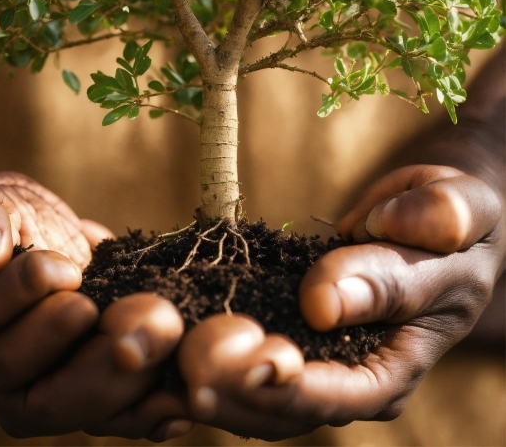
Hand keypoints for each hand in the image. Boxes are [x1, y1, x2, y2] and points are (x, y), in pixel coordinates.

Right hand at [0, 177, 192, 439]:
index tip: (66, 269)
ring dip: (133, 384)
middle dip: (94, 360)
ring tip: (172, 347)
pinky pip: (117, 413)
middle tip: (133, 325)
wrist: (18, 231)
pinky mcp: (85, 389)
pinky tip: (184, 401)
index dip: (26, 297)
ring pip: (86, 409)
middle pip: (40, 391)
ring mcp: (43, 388)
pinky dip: (152, 411)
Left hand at [176, 165, 503, 439]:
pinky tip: (165, 336)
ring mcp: (313, 353)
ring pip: (252, 386)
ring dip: (208, 374)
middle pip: (285, 405)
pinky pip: (241, 345)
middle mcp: (349, 373)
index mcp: (396, 365)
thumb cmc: (457, 223)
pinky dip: (204, 345)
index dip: (294, 389)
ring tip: (164, 355)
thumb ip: (394, 265)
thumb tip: (325, 300)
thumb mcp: (449, 230)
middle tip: (187, 364)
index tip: (248, 367)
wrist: (437, 215)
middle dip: (234, 389)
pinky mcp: (284, 323)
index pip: (343, 395)